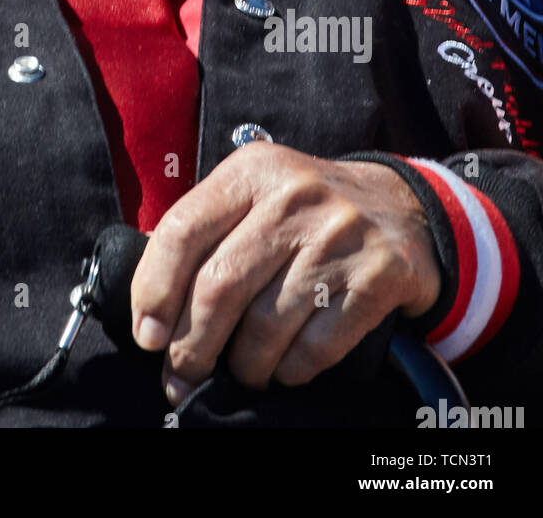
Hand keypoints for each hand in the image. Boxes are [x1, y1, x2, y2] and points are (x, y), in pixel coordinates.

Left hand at [130, 143, 442, 404]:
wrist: (402, 207)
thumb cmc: (304, 212)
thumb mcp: (254, 195)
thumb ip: (205, 233)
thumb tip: (150, 311)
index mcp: (251, 171)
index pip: (183, 230)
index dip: (154, 290)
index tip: (146, 337)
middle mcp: (293, 195)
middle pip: (220, 285)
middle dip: (191, 346)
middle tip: (180, 377)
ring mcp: (339, 235)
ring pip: (265, 325)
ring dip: (244, 366)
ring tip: (241, 371)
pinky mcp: (377, 275)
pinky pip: (315, 347)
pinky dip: (290, 370)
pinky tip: (285, 367)